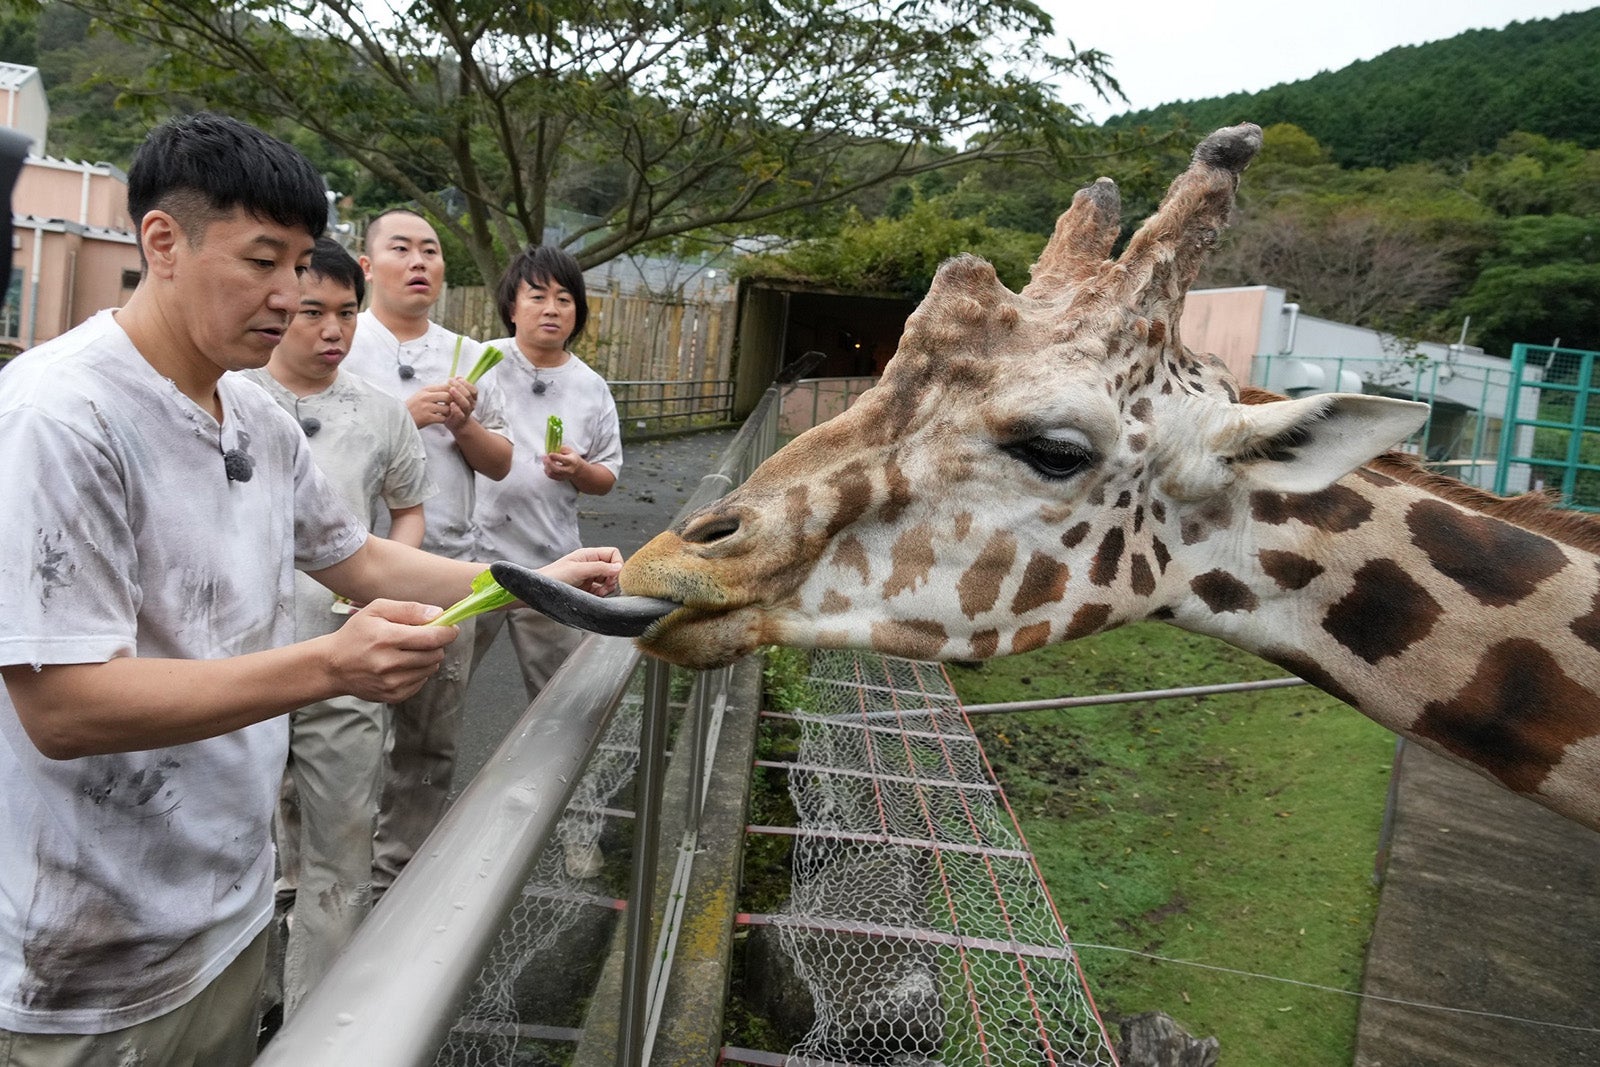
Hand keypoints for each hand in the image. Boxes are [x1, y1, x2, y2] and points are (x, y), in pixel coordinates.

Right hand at [322, 599, 460, 701]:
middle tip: (425, 638)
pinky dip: (418, 673)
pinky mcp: (392, 696)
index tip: (451, 629)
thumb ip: (409, 609)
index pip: (430, 638)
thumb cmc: (356, 634)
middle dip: (436, 644)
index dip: (447, 632)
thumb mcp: (377, 610)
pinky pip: (420, 683)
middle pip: (434, 655)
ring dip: (428, 658)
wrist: (333, 666)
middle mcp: (388, 663)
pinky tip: (403, 665)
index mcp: (385, 638)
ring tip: (410, 651)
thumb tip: (438, 614)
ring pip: (430, 669)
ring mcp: (390, 683)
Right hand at [405, 383, 456, 428]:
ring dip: (448, 412)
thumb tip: (450, 386)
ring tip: (446, 413)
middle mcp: (426, 397)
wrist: (400, 417)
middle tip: (453, 406)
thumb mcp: (421, 394)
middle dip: (453, 402)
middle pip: (448, 396)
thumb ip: (434, 391)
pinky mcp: (427, 418)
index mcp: (425, 390)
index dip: (453, 391)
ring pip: (446, 408)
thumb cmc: (413, 406)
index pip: (445, 386)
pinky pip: (442, 418)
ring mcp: (426, 407)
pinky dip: (444, 420)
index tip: (455, 396)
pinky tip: (441, 419)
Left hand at [443, 377, 477, 429]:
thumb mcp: (458, 396)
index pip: (473, 390)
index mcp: (472, 399)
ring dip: (458, 396)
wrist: (456, 423)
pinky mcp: (460, 420)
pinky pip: (460, 414)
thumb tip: (457, 377)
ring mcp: (466, 413)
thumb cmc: (455, 407)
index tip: (457, 378)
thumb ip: (458, 386)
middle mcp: (471, 405)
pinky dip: (456, 409)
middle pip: (468, 395)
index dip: (466, 383)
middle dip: (460, 386)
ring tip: (451, 390)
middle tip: (450, 381)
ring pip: (466, 404)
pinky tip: (451, 404)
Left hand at [539, 546, 622, 596]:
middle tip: (605, 587)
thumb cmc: (551, 577)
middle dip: (612, 579)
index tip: (614, 576)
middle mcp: (590, 565)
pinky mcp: (587, 589)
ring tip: (598, 593)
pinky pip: (601, 591)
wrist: (537, 591)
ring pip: (609, 581)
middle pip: (613, 568)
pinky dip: (601, 595)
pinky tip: (594, 597)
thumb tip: (619, 568)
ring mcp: (589, 577)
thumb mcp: (576, 570)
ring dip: (607, 588)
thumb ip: (599, 568)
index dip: (617, 564)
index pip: (613, 554)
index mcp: (588, 555)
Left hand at [542, 444, 583, 482]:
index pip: (561, 459)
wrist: (578, 469)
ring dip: (546, 466)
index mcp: (572, 461)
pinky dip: (546, 471)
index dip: (553, 455)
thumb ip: (561, 448)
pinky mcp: (560, 479)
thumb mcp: (570, 450)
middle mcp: (569, 470)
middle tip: (544, 456)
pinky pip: (551, 476)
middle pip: (555, 468)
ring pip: (552, 473)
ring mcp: (564, 476)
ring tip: (545, 460)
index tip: (549, 453)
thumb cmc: (572, 458)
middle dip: (548, 462)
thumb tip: (552, 449)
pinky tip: (546, 466)